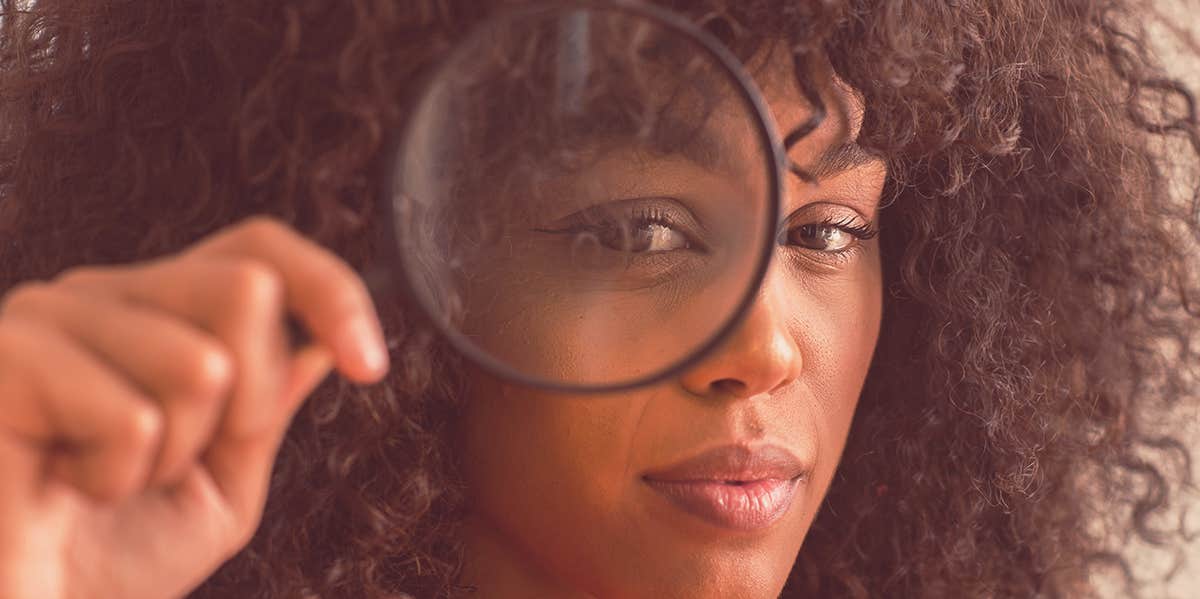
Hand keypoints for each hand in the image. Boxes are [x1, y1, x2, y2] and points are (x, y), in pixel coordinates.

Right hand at [0, 216, 388, 598]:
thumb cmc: (109, 560)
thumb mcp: (224, 481)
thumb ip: (268, 405)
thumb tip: (319, 338)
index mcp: (154, 311)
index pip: (259, 249)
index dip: (329, 290)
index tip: (369, 365)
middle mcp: (100, 294)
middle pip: (246, 289)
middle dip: (249, 401)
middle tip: (182, 462)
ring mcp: (47, 316)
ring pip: (201, 362)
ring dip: (175, 454)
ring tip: (109, 480)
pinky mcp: (6, 358)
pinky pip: (131, 416)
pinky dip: (116, 477)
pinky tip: (66, 486)